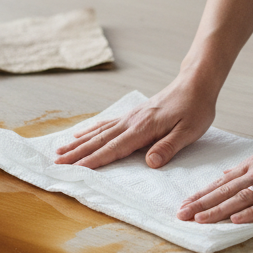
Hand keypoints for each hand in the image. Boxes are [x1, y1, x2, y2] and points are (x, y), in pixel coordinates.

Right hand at [54, 76, 216, 169]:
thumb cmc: (195, 109)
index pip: (115, 148)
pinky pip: (107, 123)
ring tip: (60, 150)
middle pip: (100, 140)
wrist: (195, 83)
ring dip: (79, 142)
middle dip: (77, 153)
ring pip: (99, 131)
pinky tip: (81, 134)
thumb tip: (150, 163)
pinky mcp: (133, 114)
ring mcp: (130, 116)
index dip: (94, 160)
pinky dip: (91, 130)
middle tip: (57, 163)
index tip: (75, 170)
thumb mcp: (189, 131)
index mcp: (144, 128)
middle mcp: (132, 121)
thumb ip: (169, 147)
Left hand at [176, 120, 252, 223]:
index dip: (203, 194)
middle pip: (225, 191)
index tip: (185, 203)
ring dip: (218, 210)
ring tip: (199, 219)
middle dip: (201, 204)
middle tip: (181, 215)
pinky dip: (250, 212)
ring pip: (241, 198)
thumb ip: (249, 164)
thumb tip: (227, 174)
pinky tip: (236, 219)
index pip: (222, 182)